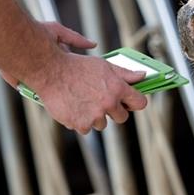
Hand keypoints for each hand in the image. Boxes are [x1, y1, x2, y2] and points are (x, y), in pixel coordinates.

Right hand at [7, 21, 148, 132]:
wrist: (51, 72)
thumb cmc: (78, 66)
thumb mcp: (104, 65)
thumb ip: (125, 74)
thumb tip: (142, 76)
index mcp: (118, 88)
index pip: (140, 102)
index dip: (135, 102)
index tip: (129, 102)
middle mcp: (109, 104)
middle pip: (122, 118)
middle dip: (114, 111)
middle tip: (102, 102)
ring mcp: (95, 116)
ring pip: (102, 124)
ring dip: (96, 117)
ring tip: (84, 101)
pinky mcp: (80, 124)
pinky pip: (86, 128)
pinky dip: (81, 121)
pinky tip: (74, 107)